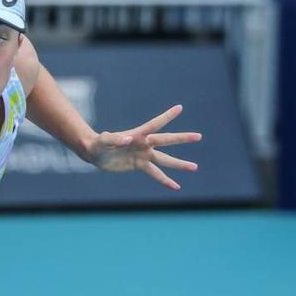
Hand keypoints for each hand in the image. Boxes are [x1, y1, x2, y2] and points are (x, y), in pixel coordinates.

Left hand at [86, 105, 201, 189]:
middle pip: (166, 141)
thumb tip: (128, 139)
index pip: (155, 124)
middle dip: (182, 138)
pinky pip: (156, 174)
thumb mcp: (103, 141)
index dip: (166, 117)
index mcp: (138, 134)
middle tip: (199, 136)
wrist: (96, 154)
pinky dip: (165, 180)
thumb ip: (114, 139)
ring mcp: (144, 154)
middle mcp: (144, 143)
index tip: (179, 108)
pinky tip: (176, 187)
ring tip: (195, 167)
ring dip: (179, 164)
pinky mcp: (140, 165)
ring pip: (165, 159)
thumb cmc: (98, 144)